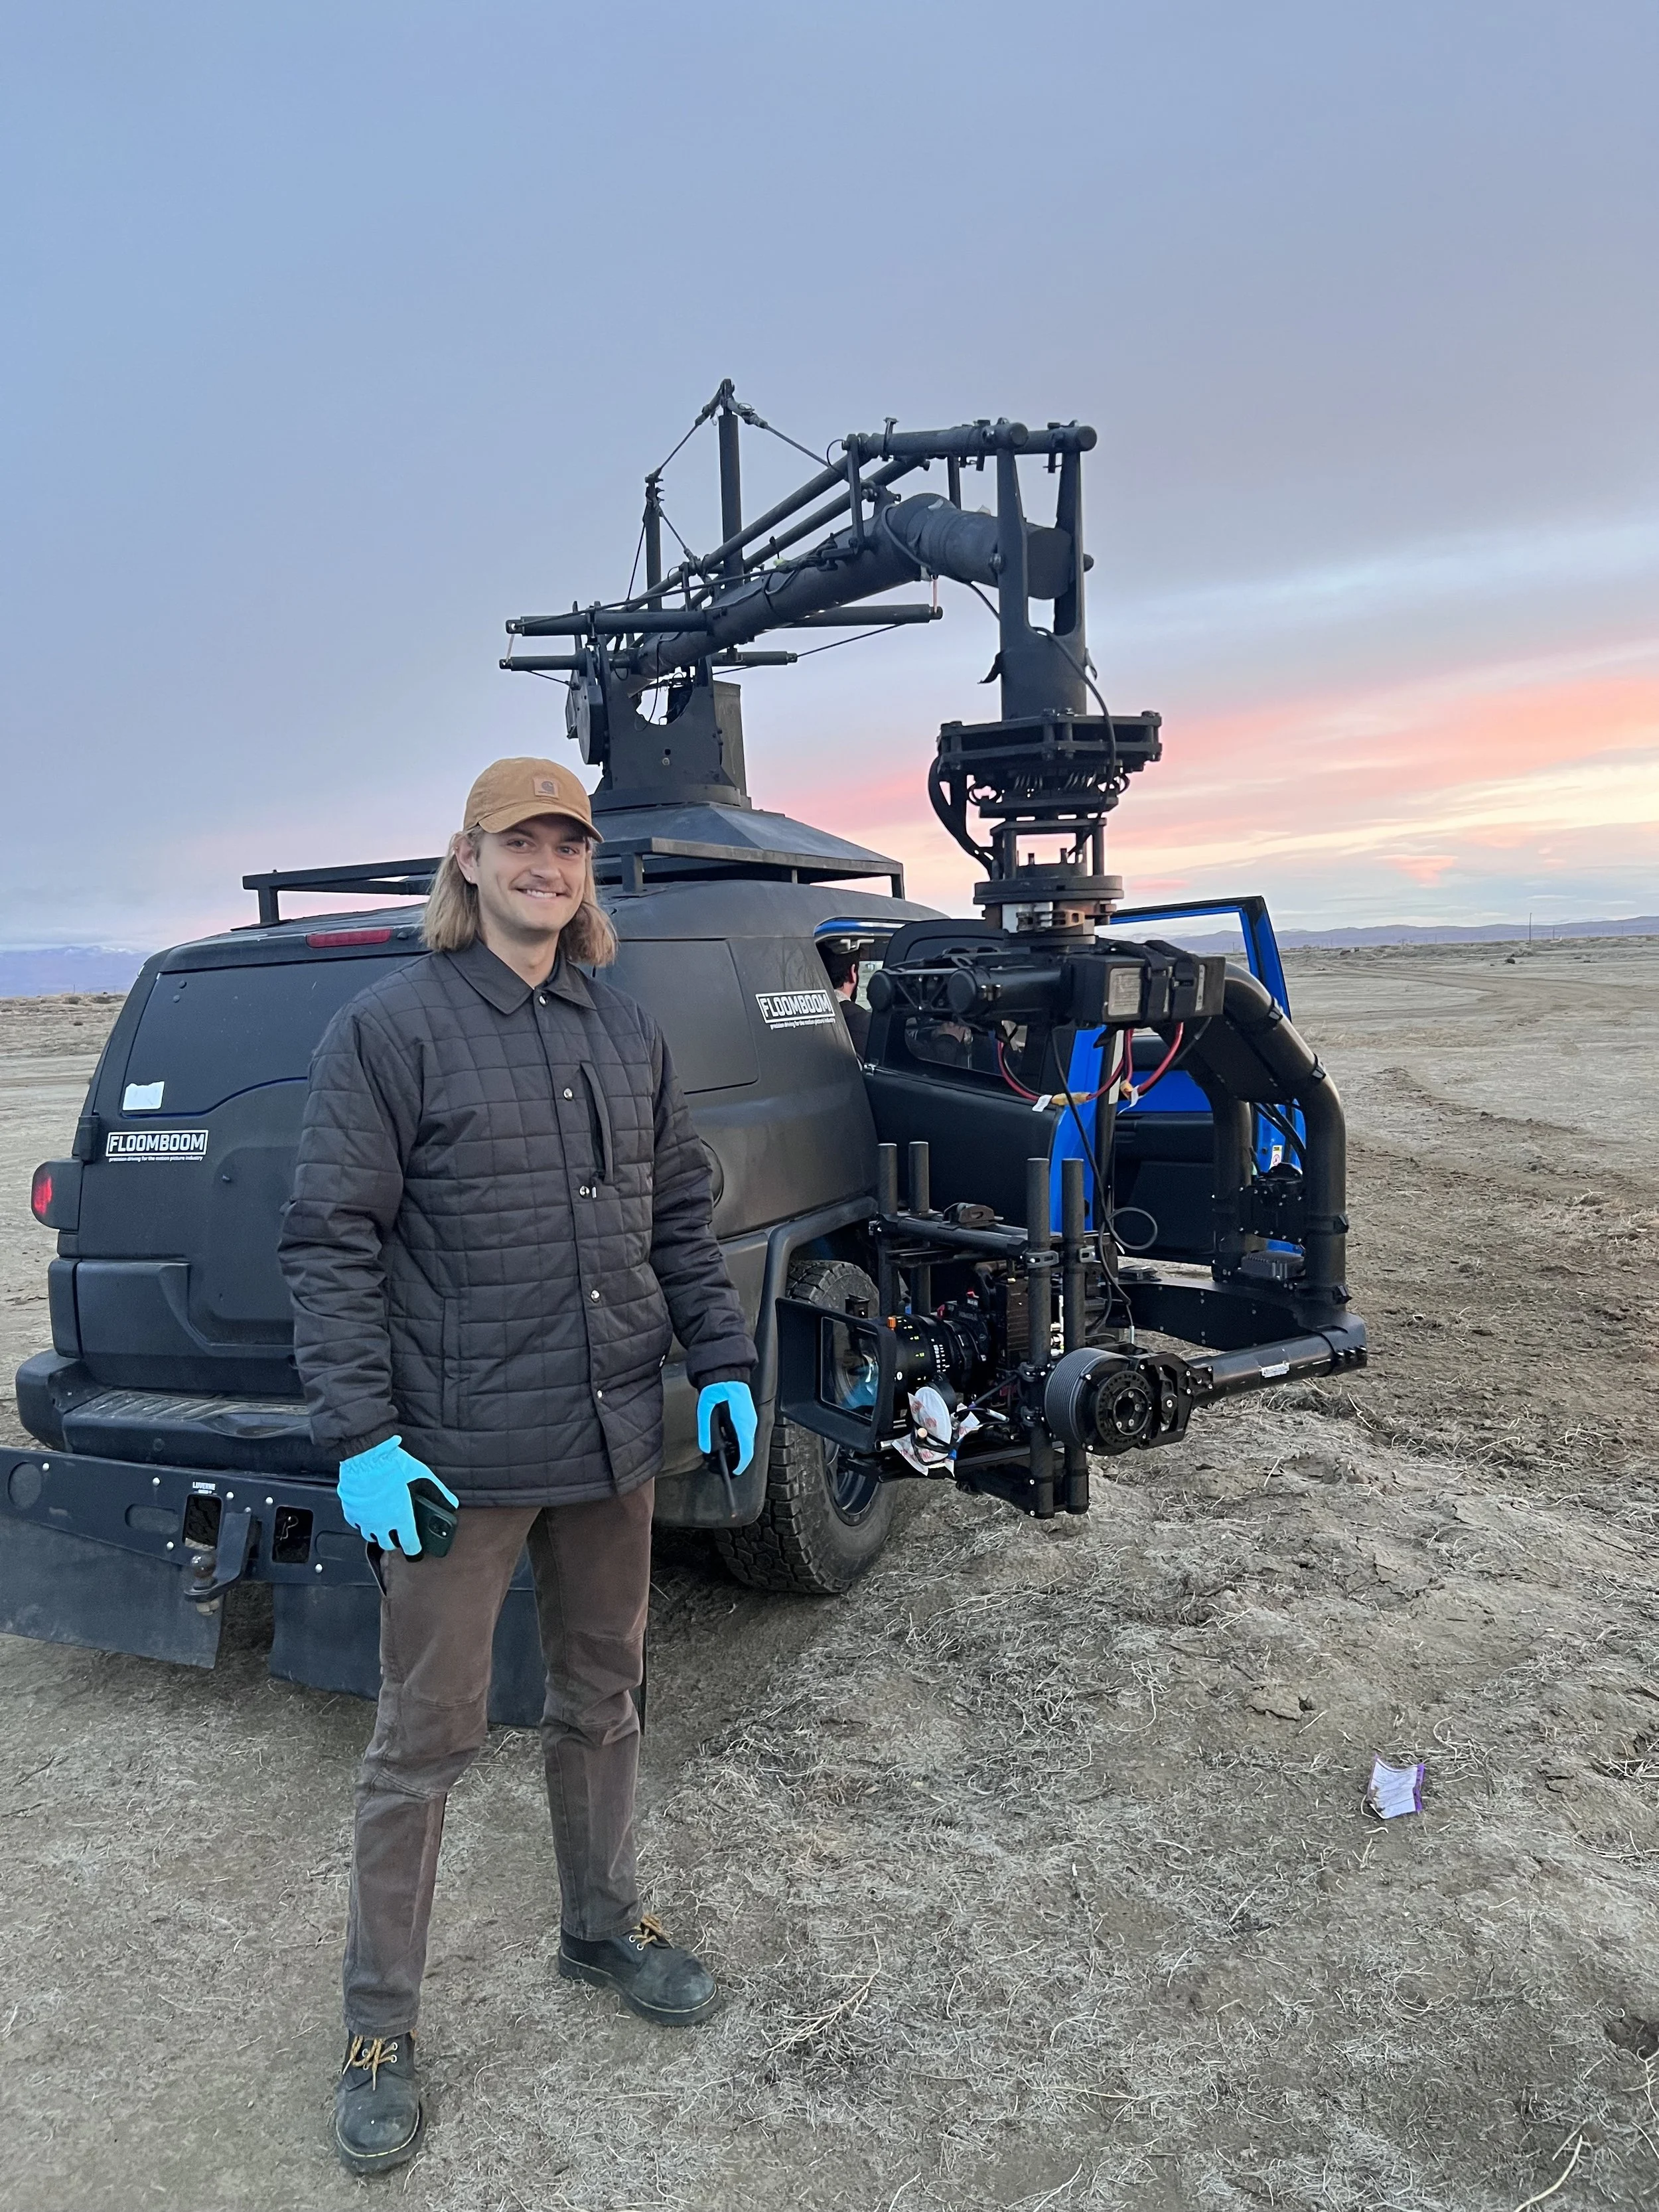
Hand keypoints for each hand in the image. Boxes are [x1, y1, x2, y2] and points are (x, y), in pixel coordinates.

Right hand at [338, 1436, 457, 1557]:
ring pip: (371, 1537)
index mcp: (401, 1518)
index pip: (410, 1545)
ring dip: (380, 1534)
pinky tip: (369, 1515)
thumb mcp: (422, 1477)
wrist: (365, 1456)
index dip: (415, 1551)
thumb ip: (438, 1493)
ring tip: (385, 1525)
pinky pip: (357, 1525)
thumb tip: (451, 1503)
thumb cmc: (392, 1465)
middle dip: (396, 1541)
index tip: (416, 1551)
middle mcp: (381, 1524)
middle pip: (388, 1544)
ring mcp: (364, 1520)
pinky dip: (364, 1523)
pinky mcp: (351, 1512)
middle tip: (401, 1533)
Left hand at [696, 1381, 756, 1475]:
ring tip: (726, 1456)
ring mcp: (750, 1418)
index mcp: (742, 1423)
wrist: (725, 1372)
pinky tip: (728, 1441)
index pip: (746, 1451)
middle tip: (727, 1466)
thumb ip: (707, 1432)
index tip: (735, 1473)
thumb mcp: (706, 1411)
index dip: (741, 1465)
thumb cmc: (717, 1388)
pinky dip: (739, 1441)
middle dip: (738, 1459)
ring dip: (739, 1450)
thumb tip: (707, 1449)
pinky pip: (745, 1433)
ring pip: (747, 1441)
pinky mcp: (748, 1415)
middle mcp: (750, 1423)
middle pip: (748, 1448)